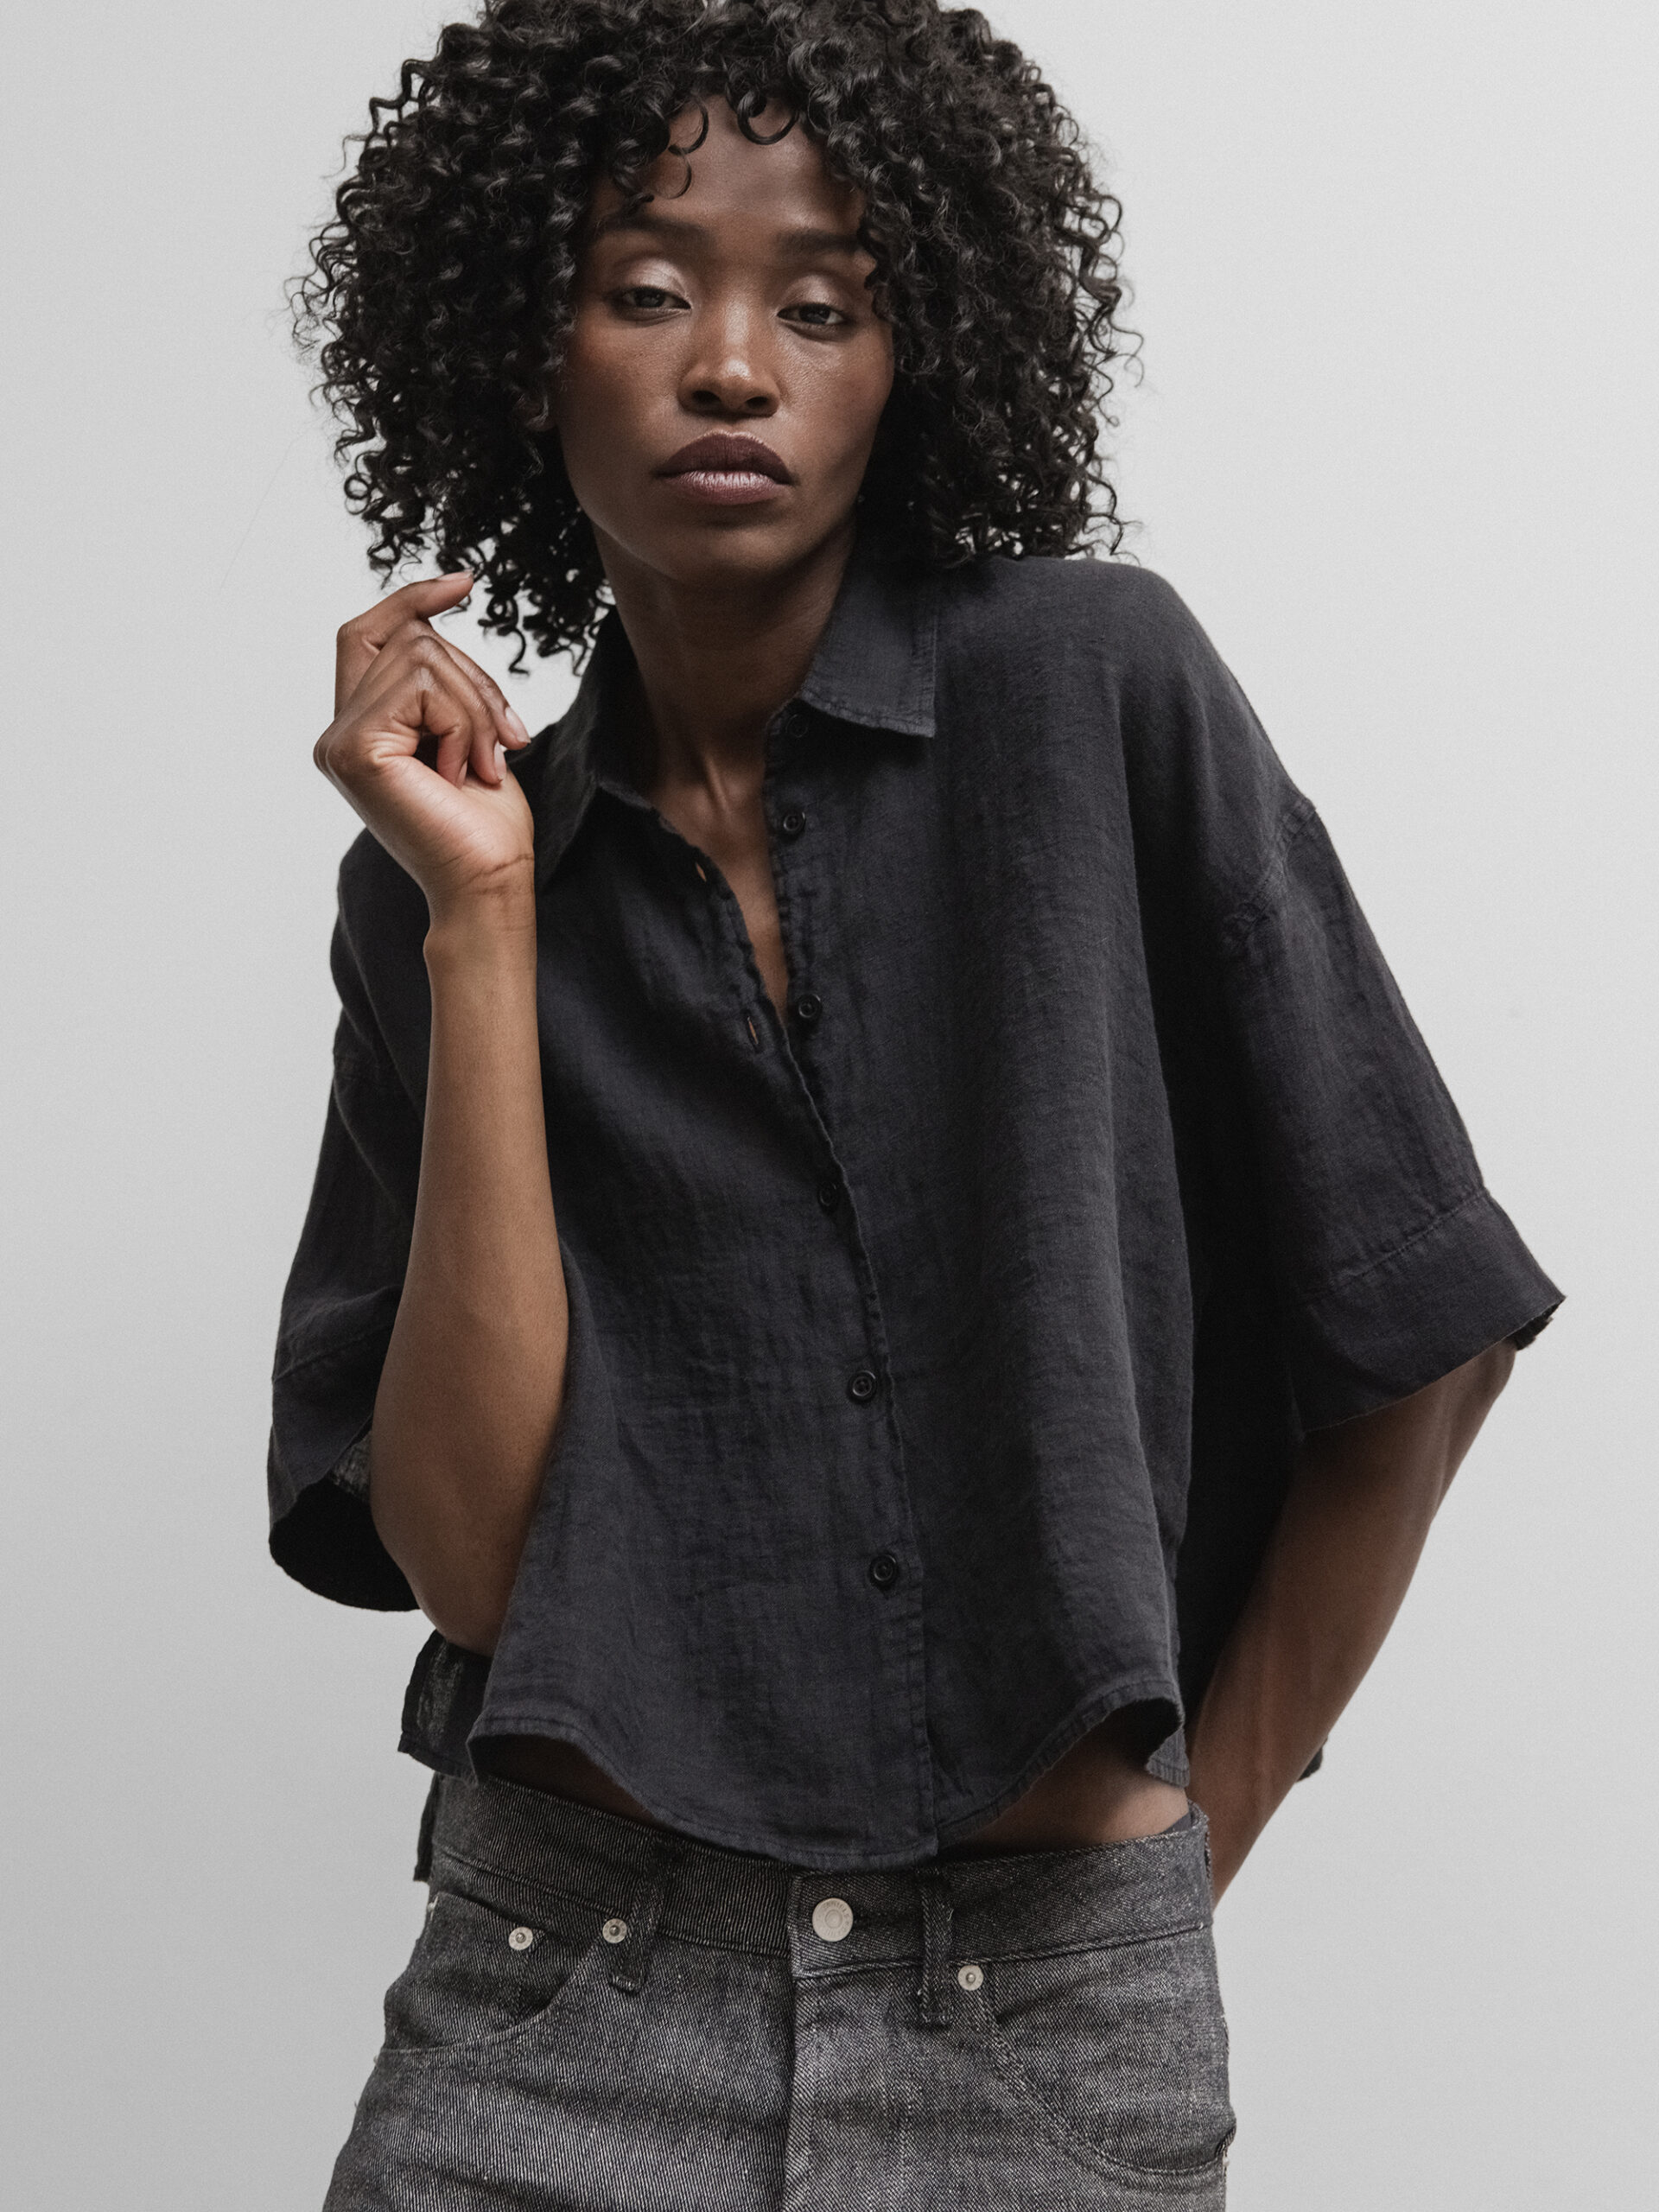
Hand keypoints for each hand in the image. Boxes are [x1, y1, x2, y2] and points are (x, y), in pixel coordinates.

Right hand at [315, 573, 535, 924]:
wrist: (489, 881)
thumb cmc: (485, 823)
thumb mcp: (468, 731)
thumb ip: (439, 682)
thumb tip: (432, 616)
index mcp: (360, 728)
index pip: (368, 633)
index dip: (410, 600)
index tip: (463, 582)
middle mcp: (338, 732)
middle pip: (408, 638)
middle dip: (474, 678)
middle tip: (505, 741)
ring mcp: (339, 739)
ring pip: (422, 656)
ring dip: (475, 707)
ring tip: (480, 765)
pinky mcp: (354, 748)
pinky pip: (422, 687)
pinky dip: (462, 725)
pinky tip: (461, 774)